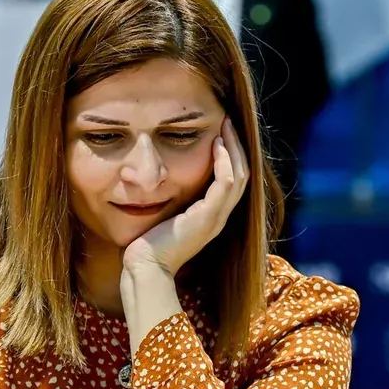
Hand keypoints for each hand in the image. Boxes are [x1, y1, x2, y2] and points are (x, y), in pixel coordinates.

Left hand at [122, 117, 248, 275]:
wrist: (146, 267)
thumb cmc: (149, 244)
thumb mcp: (166, 215)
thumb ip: (174, 200)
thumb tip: (167, 179)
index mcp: (211, 217)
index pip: (233, 181)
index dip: (231, 156)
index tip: (222, 133)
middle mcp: (219, 217)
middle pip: (242, 175)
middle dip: (237, 147)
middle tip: (228, 122)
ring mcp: (216, 218)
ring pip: (239, 176)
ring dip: (234, 148)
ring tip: (225, 127)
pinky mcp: (208, 217)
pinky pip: (226, 182)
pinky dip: (224, 161)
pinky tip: (217, 145)